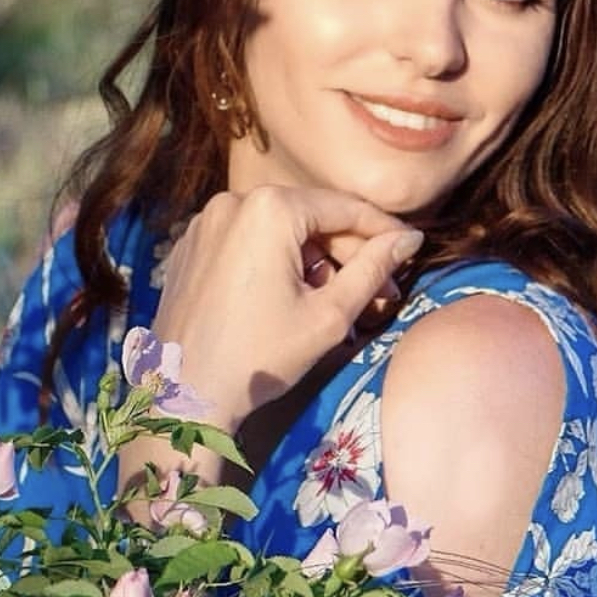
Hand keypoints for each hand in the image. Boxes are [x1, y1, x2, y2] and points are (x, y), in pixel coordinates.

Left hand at [151, 185, 422, 428]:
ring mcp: (205, 223)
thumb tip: (410, 239)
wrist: (183, 395)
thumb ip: (373, 269)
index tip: (412, 250)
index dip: (384, 230)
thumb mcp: (329, 315)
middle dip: (349, 251)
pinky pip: (247, 241)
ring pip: (280, 230)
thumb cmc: (261, 356)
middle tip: (382, 289)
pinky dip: (276, 261)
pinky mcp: (190, 247)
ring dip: (315, 258)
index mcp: (269, 208)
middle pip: (311, 217)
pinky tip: (293, 297)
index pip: (345, 208)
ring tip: (339, 299)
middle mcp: (233, 201)